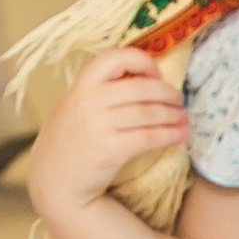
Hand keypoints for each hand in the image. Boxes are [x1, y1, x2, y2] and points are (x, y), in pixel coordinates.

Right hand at [25, 48, 188, 220]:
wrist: (54, 180)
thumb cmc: (68, 142)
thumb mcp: (74, 107)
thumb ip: (99, 92)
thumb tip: (142, 81)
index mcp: (80, 86)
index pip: (115, 57)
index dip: (142, 62)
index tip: (154, 75)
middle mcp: (88, 101)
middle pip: (141, 87)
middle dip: (167, 93)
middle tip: (179, 100)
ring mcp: (98, 125)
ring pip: (149, 112)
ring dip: (174, 115)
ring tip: (184, 119)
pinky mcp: (111, 149)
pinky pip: (150, 136)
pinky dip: (171, 134)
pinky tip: (180, 135)